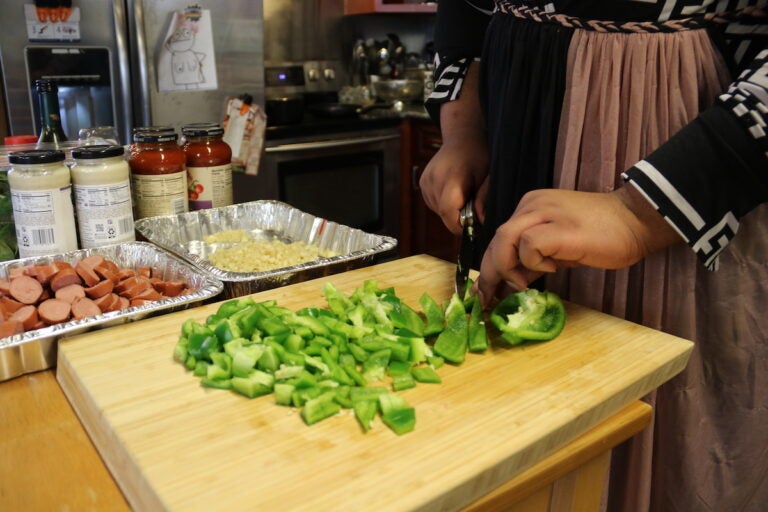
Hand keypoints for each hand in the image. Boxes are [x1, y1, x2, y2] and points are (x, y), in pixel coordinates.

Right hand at [419, 61, 487, 233]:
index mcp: (451, 177)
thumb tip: (481, 221)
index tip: (471, 228)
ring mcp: (425, 182)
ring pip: (437, 211)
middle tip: (473, 210)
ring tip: (464, 196)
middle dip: (458, 218)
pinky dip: (444, 204)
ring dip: (451, 211)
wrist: (462, 137)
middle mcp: (434, 180)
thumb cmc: (478, 154)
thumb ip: (484, 198)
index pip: (447, 211)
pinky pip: (433, 203)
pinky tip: (454, 192)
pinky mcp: (422, 183)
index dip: (459, 225)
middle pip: (442, 213)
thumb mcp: (487, 175)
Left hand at [475, 186, 682, 304]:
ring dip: (508, 268)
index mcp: (531, 206)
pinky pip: (529, 246)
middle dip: (489, 273)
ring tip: (524, 283)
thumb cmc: (603, 235)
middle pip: (497, 239)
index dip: (489, 266)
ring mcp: (545, 212)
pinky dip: (534, 262)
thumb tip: (511, 281)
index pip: (499, 238)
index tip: (485, 291)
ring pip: (505, 240)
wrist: (637, 220)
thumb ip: (534, 260)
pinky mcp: (560, 227)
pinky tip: (553, 268)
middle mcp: (533, 205)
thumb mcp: (559, 248)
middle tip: (489, 298)